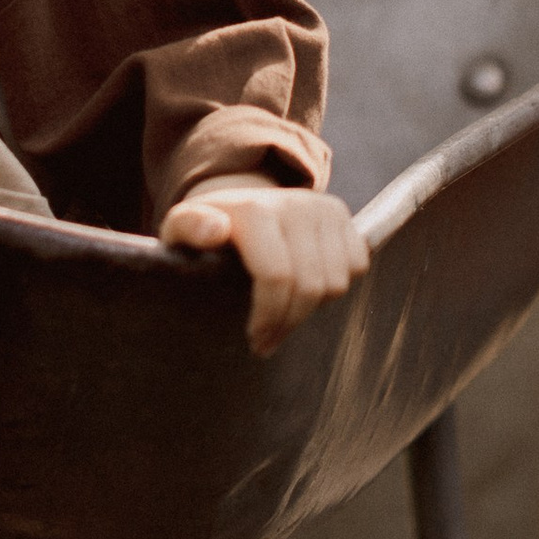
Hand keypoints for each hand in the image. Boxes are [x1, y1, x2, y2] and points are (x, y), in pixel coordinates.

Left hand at [160, 173, 369, 357]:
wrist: (238, 199)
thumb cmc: (206, 230)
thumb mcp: (182, 229)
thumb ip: (188, 228)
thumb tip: (215, 229)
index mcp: (253, 210)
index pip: (277, 277)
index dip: (269, 316)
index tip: (256, 339)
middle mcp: (292, 203)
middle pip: (310, 286)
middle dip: (289, 321)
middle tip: (269, 339)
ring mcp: (321, 206)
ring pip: (336, 281)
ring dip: (313, 308)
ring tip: (285, 314)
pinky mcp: (341, 213)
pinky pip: (357, 265)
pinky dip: (334, 286)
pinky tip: (306, 289)